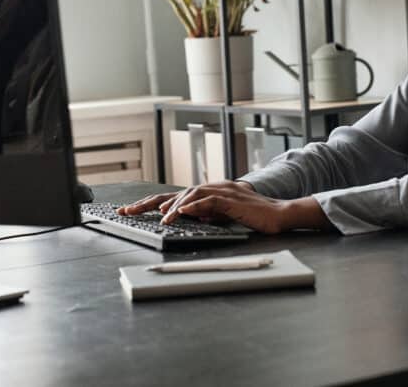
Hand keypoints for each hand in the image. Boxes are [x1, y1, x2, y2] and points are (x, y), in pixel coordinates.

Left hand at [117, 182, 255, 221]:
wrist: (278, 214)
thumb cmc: (253, 216)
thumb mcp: (223, 216)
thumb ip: (206, 214)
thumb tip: (188, 217)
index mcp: (207, 192)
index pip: (174, 196)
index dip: (150, 203)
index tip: (130, 210)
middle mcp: (212, 187)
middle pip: (175, 193)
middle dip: (149, 203)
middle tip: (129, 211)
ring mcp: (222, 191)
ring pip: (190, 194)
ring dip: (173, 207)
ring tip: (161, 219)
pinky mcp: (232, 199)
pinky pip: (209, 201)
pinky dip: (195, 206)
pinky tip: (183, 212)